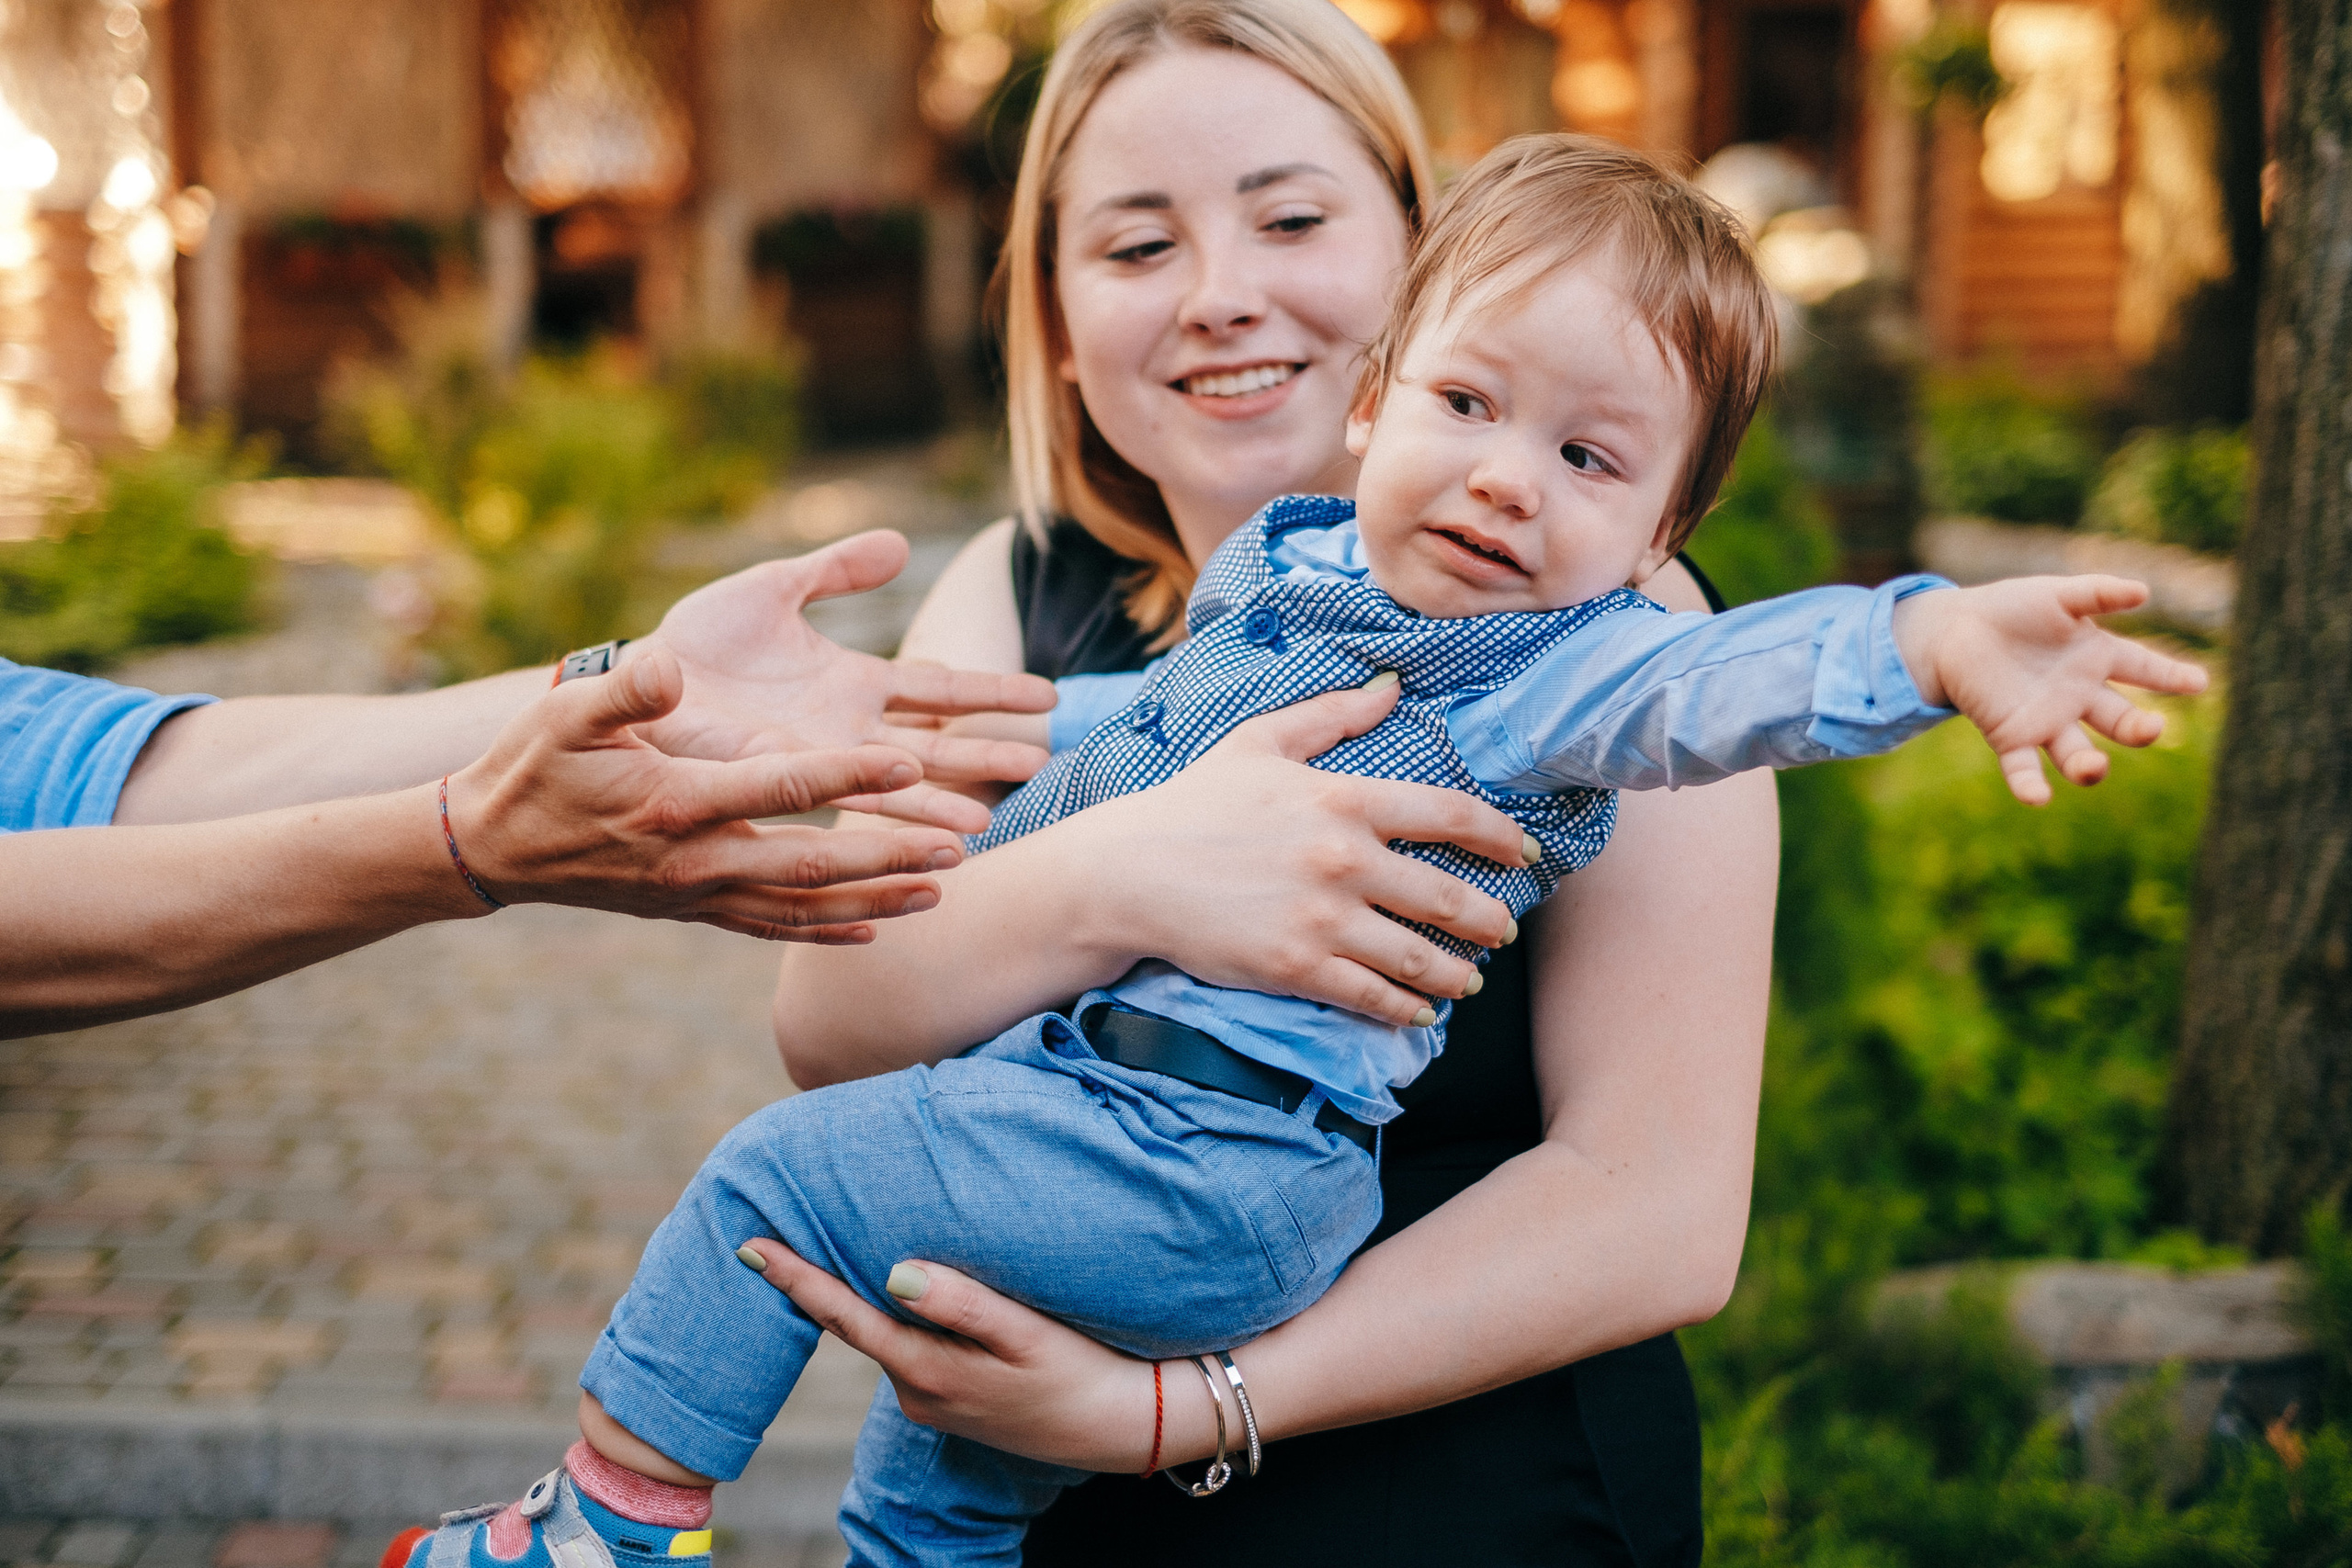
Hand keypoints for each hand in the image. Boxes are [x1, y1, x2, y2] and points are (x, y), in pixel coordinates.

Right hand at [449, 646, 967, 940]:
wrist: (491, 849)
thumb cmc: (532, 768)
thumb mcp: (567, 713)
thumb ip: (625, 689)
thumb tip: (673, 665)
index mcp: (675, 804)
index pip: (780, 788)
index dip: (848, 777)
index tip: (911, 763)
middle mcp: (695, 861)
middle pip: (813, 864)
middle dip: (889, 855)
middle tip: (960, 845)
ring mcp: (696, 895)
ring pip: (803, 906)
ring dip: (876, 898)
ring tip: (942, 889)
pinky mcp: (693, 911)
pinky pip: (772, 927)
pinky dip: (827, 929)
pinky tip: (877, 928)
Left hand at [625, 531, 1057, 831]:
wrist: (635, 679)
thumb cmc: (697, 642)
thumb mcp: (774, 589)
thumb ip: (836, 570)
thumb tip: (901, 544)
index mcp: (853, 683)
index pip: (940, 687)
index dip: (993, 691)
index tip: (1048, 698)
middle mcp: (847, 728)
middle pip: (936, 742)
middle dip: (987, 753)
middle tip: (1043, 763)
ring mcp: (820, 758)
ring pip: (898, 784)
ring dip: (942, 803)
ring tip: (986, 824)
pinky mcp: (784, 776)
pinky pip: (846, 799)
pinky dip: (886, 817)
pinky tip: (913, 837)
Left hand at [735, 1238, 1161, 1470]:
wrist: (1120, 1426)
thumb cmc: (1079, 1369)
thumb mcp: (1026, 1333)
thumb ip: (961, 1303)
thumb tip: (894, 1273)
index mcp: (927, 1369)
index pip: (844, 1316)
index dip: (794, 1279)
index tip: (749, 1245)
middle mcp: (917, 1390)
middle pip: (853, 1324)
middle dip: (810, 1285)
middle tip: (768, 1236)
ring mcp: (931, 1400)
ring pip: (883, 1337)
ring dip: (858, 1298)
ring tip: (827, 1247)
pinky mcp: (950, 1400)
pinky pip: (907, 1349)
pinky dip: (894, 1319)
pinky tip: (895, 1291)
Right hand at [1069, 676, 1528, 1024]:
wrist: (1129, 871)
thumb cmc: (1193, 802)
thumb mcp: (1260, 742)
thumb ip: (1332, 715)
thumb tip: (1391, 687)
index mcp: (1343, 799)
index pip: (1450, 814)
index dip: (1500, 836)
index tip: (1526, 854)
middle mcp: (1344, 859)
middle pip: (1447, 896)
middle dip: (1488, 919)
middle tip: (1505, 930)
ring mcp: (1322, 918)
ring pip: (1419, 956)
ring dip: (1457, 973)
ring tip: (1472, 979)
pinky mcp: (1297, 967)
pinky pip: (1371, 995)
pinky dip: (1407, 1008)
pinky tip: (1423, 1012)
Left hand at [1893, 576, 2209, 804]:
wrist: (1955, 629)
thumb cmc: (2012, 609)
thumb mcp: (2056, 595)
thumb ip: (2096, 594)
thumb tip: (2143, 591)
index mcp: (2098, 658)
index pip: (2144, 668)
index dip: (2171, 675)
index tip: (2198, 682)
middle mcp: (2080, 696)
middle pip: (2118, 719)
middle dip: (2138, 728)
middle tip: (2151, 728)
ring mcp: (2047, 720)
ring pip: (2077, 753)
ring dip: (2088, 766)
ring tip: (2093, 768)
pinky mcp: (2010, 737)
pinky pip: (2024, 768)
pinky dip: (2030, 785)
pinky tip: (2037, 797)